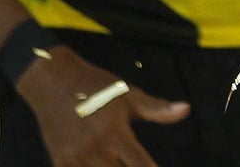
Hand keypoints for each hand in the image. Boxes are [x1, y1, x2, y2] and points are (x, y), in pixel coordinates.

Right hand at [18, 46, 187, 166]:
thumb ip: (156, 108)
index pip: (140, 164)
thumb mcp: (128, 94)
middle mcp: (95, 150)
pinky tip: (100, 165)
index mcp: (115, 133)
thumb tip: (186, 109)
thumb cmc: (96, 86)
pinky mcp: (59, 161)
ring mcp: (74, 158)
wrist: (53, 82)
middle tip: (135, 163)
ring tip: (120, 163)